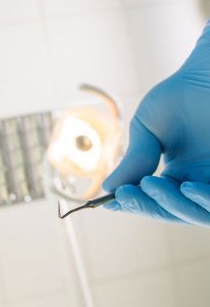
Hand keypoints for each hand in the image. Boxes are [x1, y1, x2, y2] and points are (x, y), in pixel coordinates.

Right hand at [103, 21, 209, 225]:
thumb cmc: (181, 96)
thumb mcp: (147, 129)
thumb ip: (134, 159)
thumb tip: (109, 188)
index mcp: (178, 176)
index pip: (155, 201)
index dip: (134, 206)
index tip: (110, 203)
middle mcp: (200, 182)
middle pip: (176, 212)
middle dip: (150, 206)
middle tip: (128, 191)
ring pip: (200, 214)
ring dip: (174, 206)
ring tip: (151, 184)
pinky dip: (205, 201)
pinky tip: (188, 187)